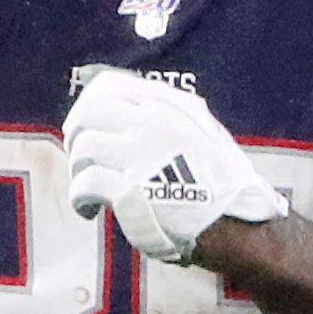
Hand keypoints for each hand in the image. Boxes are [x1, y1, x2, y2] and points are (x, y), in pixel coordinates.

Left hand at [63, 67, 286, 264]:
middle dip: (75, 137)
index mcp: (168, 106)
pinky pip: (85, 184)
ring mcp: (141, 154)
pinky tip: (89, 211)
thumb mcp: (201, 133)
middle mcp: (153, 122)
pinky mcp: (129, 189)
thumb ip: (165, 118)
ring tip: (88, 191)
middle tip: (81, 161)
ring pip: (83, 148)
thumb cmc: (218, 187)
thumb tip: (123, 113)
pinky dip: (79, 199)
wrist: (236, 226)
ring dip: (77, 171)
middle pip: (87, 114)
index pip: (107, 87)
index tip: (84, 128)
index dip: (86, 107)